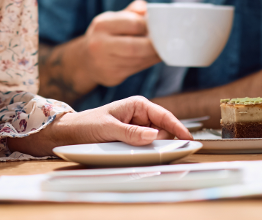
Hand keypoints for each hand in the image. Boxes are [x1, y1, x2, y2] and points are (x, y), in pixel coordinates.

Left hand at [6, 96, 191, 156]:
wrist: (72, 133)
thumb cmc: (88, 125)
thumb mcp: (108, 128)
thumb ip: (130, 132)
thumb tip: (152, 135)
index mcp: (137, 105)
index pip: (164, 115)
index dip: (178, 127)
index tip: (189, 139)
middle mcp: (141, 115)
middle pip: (164, 129)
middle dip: (169, 139)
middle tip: (172, 151)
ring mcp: (138, 127)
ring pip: (157, 139)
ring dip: (160, 147)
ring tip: (159, 153)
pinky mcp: (134, 139)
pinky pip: (148, 146)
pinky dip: (151, 152)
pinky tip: (149, 156)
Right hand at [82, 0, 161, 86]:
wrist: (86, 61)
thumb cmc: (105, 36)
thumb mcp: (113, 19)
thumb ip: (131, 12)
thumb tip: (147, 8)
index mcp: (102, 25)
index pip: (133, 24)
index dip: (149, 26)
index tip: (160, 26)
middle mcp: (99, 44)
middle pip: (134, 47)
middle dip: (154, 45)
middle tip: (167, 42)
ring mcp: (104, 62)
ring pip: (137, 60)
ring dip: (154, 56)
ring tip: (164, 50)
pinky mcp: (111, 76)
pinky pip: (136, 69)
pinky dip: (148, 63)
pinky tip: (154, 58)